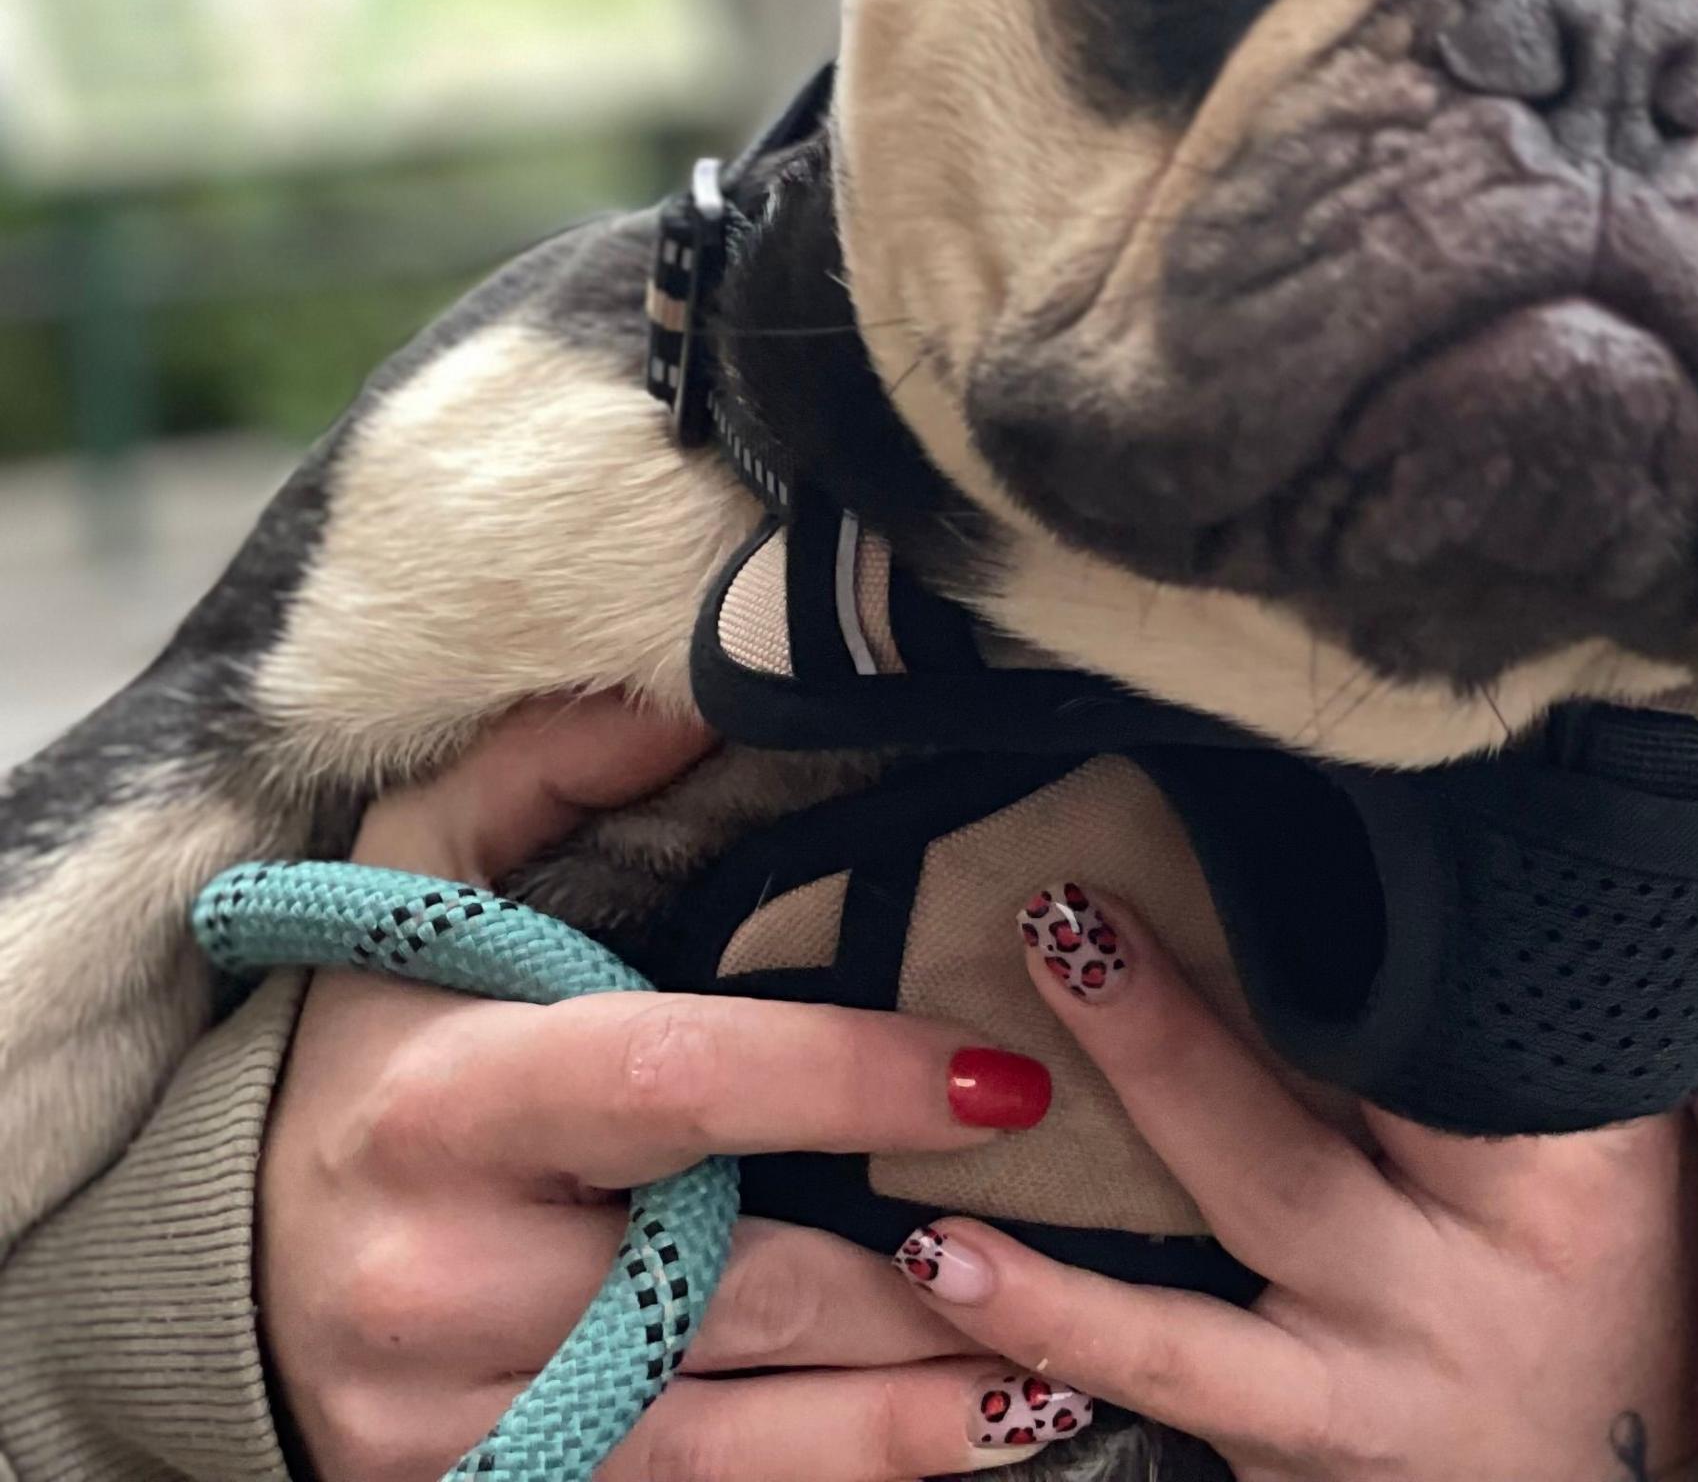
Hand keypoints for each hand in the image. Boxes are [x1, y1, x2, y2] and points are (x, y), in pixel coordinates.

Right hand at [260, 697, 1087, 1481]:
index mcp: (442, 1105)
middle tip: (1084, 1248)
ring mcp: (458, 1417)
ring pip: (731, 1429)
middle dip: (916, 1276)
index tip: (1003, 1079)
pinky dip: (834, 1479)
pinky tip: (966, 1447)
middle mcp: (441, 1279)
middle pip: (731, 1283)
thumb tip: (699, 693)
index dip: (849, 1081)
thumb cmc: (374, 1056)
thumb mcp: (416, 889)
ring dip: (907, 1411)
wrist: (214, 1276)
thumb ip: (548, 773)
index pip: (678, 1084)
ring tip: (1065, 1376)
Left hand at [892, 882, 1697, 1481]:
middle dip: (1171, 1046)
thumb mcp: (1634, 1147)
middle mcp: (1452, 1290)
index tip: (1276, 829)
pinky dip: (1050, 1342)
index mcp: (1559, 1182)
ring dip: (1063, 1275)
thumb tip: (1440, 847)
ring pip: (1198, 1325)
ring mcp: (1365, 1391)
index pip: (1447, 1039)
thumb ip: (1537, 1033)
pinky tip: (948, 1276)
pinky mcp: (1294, 1459)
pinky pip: (1165, 1398)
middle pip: (1293, 1158)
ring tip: (941, 1213)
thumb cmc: (1629, 1282)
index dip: (1355, 943)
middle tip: (1070, 928)